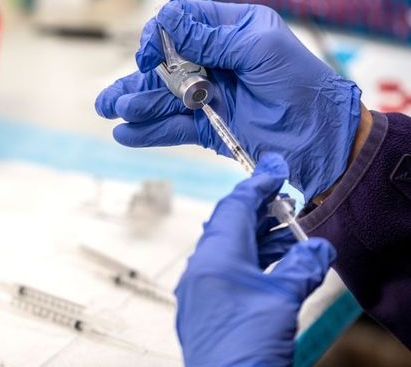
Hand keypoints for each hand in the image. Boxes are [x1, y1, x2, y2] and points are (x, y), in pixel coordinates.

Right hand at [95, 0, 360, 199]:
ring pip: (162, 96)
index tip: (150, 51)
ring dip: (135, 102)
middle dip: (138, 76)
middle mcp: (215, 60)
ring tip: (110, 109)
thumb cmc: (300, 84)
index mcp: (232, 30)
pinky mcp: (206, 127)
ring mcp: (208, 94)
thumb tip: (167, 20)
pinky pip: (171, 126)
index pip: (183, 21)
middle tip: (118, 92)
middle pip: (164, 62)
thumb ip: (212, 38)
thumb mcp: (259, 49)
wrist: (321, 138)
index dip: (161, 33)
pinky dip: (148, 130)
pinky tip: (124, 133)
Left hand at [176, 154, 335, 365]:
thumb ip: (300, 268)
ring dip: (258, 239)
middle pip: (229, 226)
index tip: (275, 169)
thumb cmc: (247, 347)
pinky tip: (274, 267)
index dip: (257, 184)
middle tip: (286, 203)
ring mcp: (198, 290)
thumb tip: (317, 248)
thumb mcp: (283, 301)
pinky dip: (250, 263)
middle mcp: (200, 269)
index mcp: (214, 257)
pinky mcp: (203, 309)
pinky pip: (225, 272)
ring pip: (228, 250)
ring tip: (288, 235)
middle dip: (260, 211)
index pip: (234, 206)